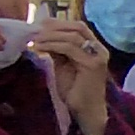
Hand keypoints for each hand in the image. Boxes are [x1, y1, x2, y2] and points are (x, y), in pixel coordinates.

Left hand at [41, 19, 111, 134]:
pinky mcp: (92, 65)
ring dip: (50, 36)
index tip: (39, 25)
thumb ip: (58, 49)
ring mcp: (98, 56)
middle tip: (35, 31)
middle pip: (77, 27)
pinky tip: (40, 48)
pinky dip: (52, 45)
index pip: (78, 27)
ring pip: (72, 36)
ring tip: (34, 40)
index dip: (58, 23)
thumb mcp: (63, 64)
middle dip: (54, 27)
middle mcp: (99, 50)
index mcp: (94, 48)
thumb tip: (43, 35)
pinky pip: (70, 48)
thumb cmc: (75, 90)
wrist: (86, 110)